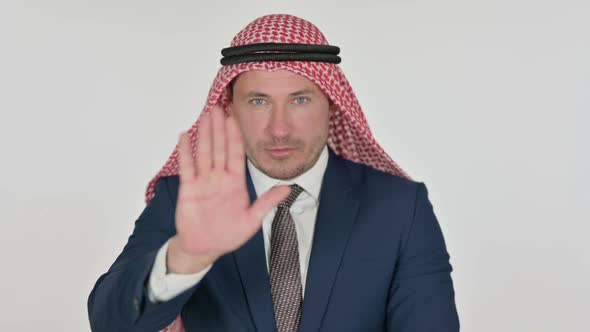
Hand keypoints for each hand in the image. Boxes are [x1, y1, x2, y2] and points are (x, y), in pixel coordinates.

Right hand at [167, 106, 290, 273]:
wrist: (204, 248)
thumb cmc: (228, 235)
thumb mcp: (252, 220)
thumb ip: (267, 203)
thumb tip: (288, 189)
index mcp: (235, 183)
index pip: (236, 153)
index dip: (236, 135)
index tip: (235, 118)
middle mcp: (219, 178)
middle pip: (219, 147)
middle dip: (219, 127)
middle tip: (218, 106)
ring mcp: (203, 181)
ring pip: (204, 152)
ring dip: (205, 133)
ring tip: (205, 115)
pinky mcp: (188, 188)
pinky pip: (187, 166)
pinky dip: (185, 151)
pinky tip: (184, 135)